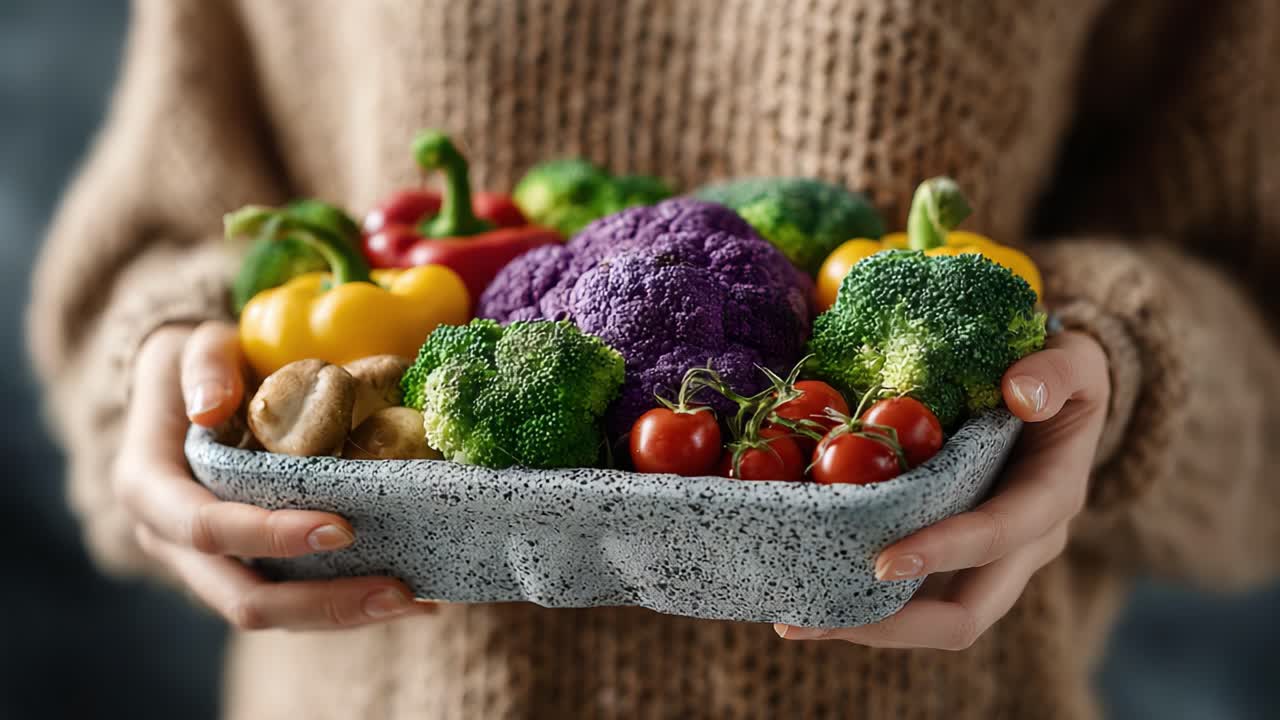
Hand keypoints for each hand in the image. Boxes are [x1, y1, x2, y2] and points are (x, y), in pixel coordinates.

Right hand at [115, 320, 431, 630]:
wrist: (190, 388)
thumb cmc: (198, 361)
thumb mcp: (195, 343)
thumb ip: (204, 364)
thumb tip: (211, 406)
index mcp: (149, 488)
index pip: (207, 528)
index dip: (271, 535)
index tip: (342, 528)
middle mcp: (171, 541)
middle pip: (243, 599)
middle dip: (323, 603)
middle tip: (399, 591)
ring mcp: (209, 564)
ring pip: (274, 613)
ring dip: (344, 615)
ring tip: (417, 601)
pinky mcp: (247, 568)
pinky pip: (293, 600)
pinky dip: (347, 602)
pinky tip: (411, 595)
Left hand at [775, 331, 1108, 649]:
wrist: (1059, 401)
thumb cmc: (1061, 377)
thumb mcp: (1074, 360)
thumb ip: (1055, 371)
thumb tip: (1021, 393)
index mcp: (1051, 500)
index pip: (996, 538)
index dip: (942, 553)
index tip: (882, 563)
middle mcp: (1022, 547)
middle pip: (964, 616)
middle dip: (891, 625)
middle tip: (814, 619)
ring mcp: (988, 564)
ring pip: (931, 623)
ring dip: (864, 628)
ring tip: (794, 623)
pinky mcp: (955, 563)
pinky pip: (911, 601)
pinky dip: (862, 607)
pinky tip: (805, 603)